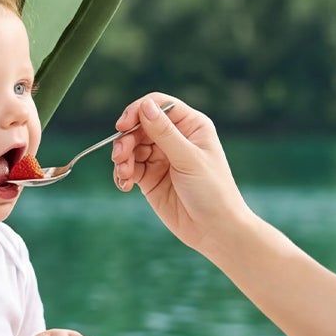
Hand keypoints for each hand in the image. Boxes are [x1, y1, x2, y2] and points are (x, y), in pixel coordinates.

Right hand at [109, 93, 246, 252]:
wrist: (215, 230)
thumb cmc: (212, 191)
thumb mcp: (188, 159)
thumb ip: (164, 133)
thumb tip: (145, 106)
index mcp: (191, 126)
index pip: (158, 105)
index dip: (138, 111)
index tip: (122, 126)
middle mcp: (175, 138)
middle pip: (140, 126)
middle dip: (126, 140)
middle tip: (120, 157)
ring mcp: (161, 158)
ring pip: (131, 147)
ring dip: (122, 159)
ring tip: (125, 175)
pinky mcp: (151, 178)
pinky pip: (130, 168)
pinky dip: (123, 174)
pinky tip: (125, 185)